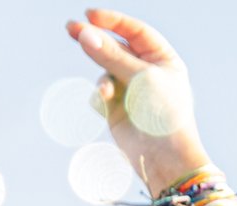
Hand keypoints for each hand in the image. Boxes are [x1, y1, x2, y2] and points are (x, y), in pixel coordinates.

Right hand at [63, 9, 209, 192]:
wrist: (166, 159)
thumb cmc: (164, 115)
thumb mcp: (141, 78)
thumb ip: (112, 55)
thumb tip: (84, 33)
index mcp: (163, 60)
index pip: (136, 31)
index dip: (113, 21)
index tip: (90, 15)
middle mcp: (147, 72)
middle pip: (116, 46)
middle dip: (94, 39)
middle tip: (70, 28)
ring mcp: (131, 90)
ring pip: (105, 69)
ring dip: (103, 77)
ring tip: (106, 92)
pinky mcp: (117, 108)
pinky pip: (100, 92)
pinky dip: (101, 96)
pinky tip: (108, 105)